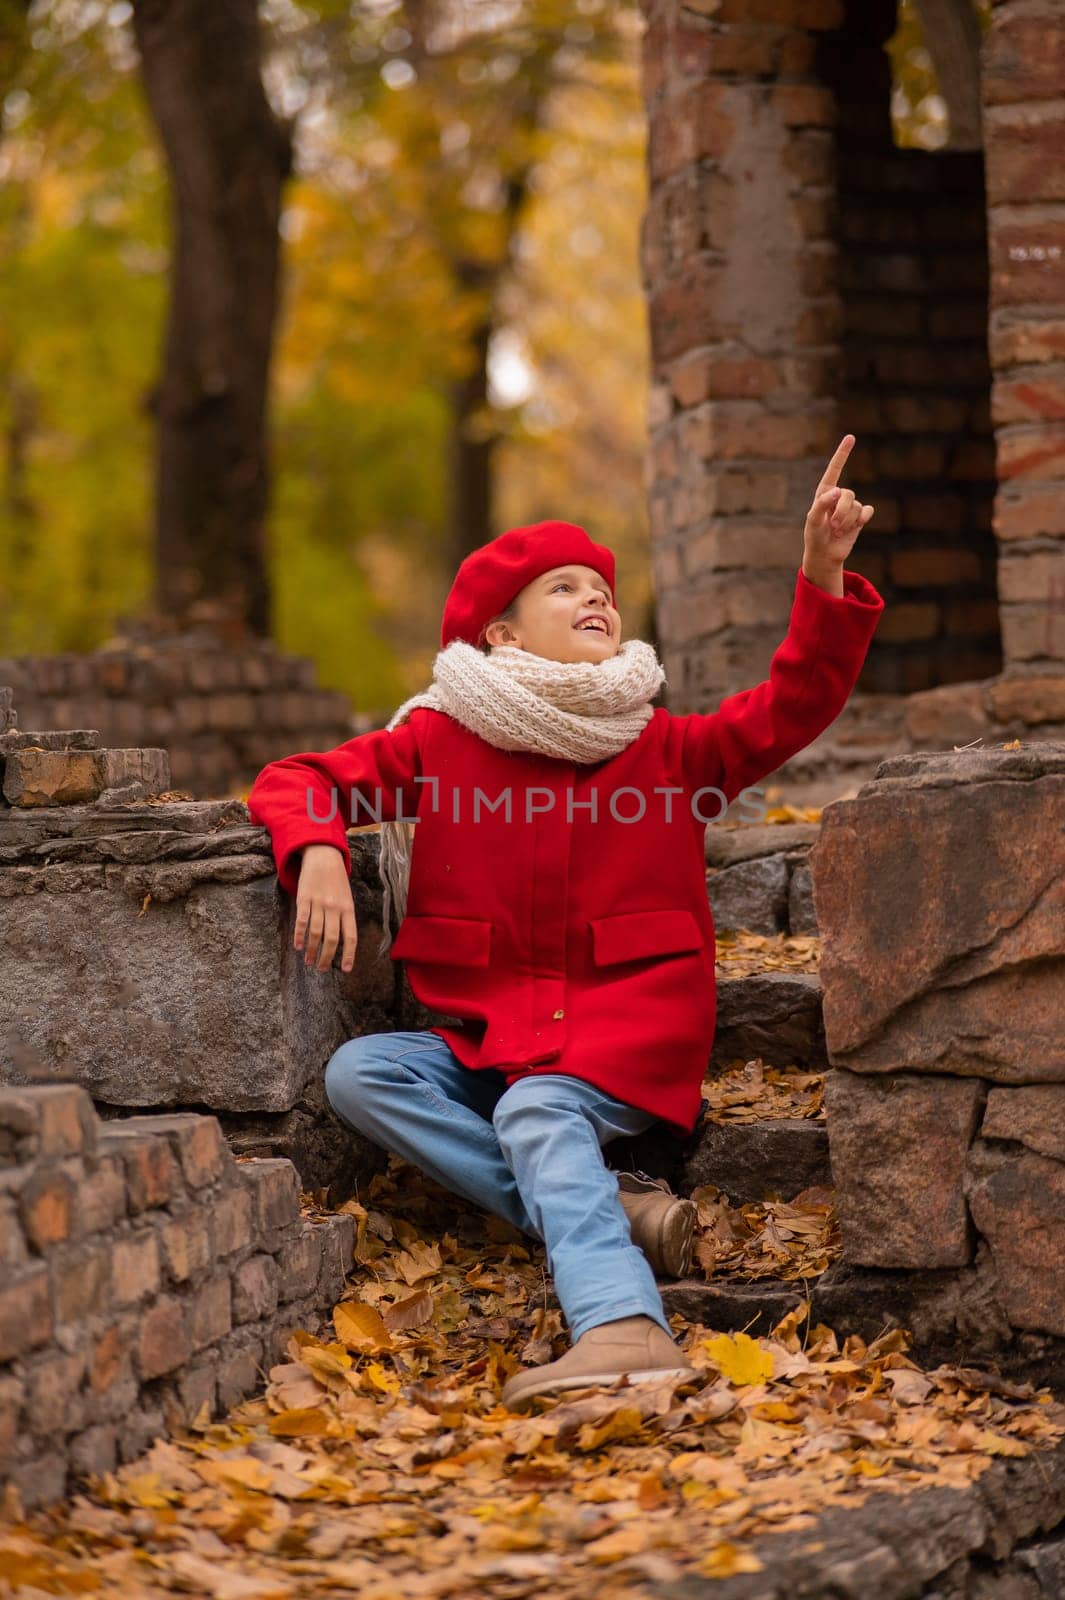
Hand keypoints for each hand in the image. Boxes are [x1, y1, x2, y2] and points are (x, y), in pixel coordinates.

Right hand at [295, 844, 357, 973]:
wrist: (323, 856)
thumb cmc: (336, 880)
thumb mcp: (347, 897)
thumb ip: (345, 917)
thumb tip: (343, 941)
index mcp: (348, 908)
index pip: (351, 936)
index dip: (349, 954)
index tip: (346, 969)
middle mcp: (335, 908)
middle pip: (331, 939)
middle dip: (326, 957)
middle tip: (322, 968)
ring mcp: (319, 903)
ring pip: (315, 933)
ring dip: (311, 950)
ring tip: (308, 961)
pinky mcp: (304, 898)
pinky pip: (302, 921)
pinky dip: (299, 935)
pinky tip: (298, 946)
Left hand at [803, 434, 874, 578]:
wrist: (825, 555)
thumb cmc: (814, 536)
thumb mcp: (813, 521)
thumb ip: (822, 504)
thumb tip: (837, 491)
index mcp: (824, 492)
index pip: (834, 469)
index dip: (843, 453)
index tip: (851, 437)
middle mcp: (838, 496)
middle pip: (848, 494)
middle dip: (841, 512)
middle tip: (832, 526)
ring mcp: (850, 506)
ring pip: (857, 505)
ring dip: (847, 521)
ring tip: (837, 530)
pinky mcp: (860, 517)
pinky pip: (867, 512)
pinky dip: (860, 521)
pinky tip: (853, 528)